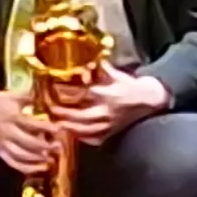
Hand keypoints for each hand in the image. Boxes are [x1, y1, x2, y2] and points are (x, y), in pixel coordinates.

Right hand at [0, 79, 64, 175]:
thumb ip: (28, 97)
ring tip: (50, 158)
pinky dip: (25, 168)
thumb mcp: (11, 95)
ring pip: (20, 155)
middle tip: (58, 146)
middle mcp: (6, 131)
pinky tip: (38, 168)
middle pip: (27, 143)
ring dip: (36, 158)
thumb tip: (46, 99)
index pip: (31, 124)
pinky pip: (12, 162)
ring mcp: (1, 142)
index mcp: (10, 116)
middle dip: (44, 146)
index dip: (46, 128)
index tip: (59, 129)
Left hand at [43, 67, 170, 142]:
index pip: (78, 94)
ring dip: (64, 125)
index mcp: (106, 94)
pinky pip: (89, 139)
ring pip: (80, 130)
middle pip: (75, 115)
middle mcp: (106, 112)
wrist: (150, 100)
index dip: (61, 93)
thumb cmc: (129, 85)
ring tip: (52, 120)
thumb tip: (79, 57)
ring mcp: (108, 126)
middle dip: (59, 112)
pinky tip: (67, 131)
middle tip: (46, 108)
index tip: (47, 90)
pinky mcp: (109, 135)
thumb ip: (96, 68)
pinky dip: (77, 135)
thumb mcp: (113, 73)